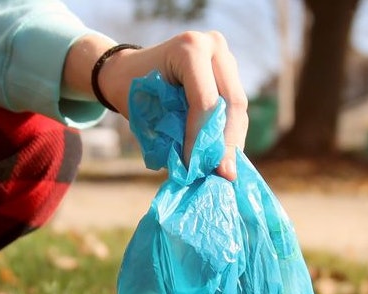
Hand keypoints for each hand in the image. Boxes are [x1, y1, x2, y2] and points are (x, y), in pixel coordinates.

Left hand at [63, 32, 247, 180]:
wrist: (129, 69)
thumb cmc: (131, 90)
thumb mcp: (146, 110)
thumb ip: (173, 134)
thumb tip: (197, 168)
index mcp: (189, 49)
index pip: (204, 101)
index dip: (201, 137)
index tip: (193, 166)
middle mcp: (213, 46)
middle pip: (231, 102)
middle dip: (226, 142)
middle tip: (223, 174)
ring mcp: (225, 56)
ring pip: (238, 106)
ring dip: (232, 140)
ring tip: (225, 170)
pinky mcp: (229, 70)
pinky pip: (235, 106)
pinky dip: (230, 132)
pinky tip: (225, 156)